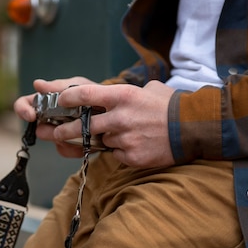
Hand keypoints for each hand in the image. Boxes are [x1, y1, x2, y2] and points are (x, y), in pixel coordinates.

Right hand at [13, 77, 97, 157]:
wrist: (114, 107)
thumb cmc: (92, 92)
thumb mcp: (78, 84)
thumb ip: (59, 86)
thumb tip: (37, 84)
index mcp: (47, 102)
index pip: (25, 105)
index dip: (23, 110)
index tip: (31, 116)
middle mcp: (50, 119)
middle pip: (39, 129)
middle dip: (48, 131)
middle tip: (60, 128)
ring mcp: (61, 134)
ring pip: (54, 141)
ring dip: (64, 138)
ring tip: (79, 131)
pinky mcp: (72, 146)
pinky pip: (67, 151)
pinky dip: (75, 147)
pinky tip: (86, 140)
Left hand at [55, 81, 175, 167]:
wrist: (193, 128)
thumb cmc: (171, 106)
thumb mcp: (148, 90)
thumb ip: (126, 94)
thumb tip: (111, 97)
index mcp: (122, 96)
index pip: (85, 95)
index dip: (67, 99)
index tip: (59, 101)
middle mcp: (120, 117)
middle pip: (82, 126)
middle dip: (64, 131)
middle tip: (54, 133)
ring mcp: (124, 139)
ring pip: (102, 141)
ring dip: (105, 139)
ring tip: (124, 134)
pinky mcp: (131, 157)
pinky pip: (116, 154)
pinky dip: (121, 151)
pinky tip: (136, 145)